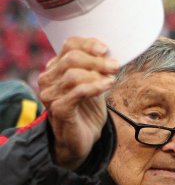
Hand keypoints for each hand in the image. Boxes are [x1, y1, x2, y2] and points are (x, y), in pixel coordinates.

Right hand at [38, 37, 119, 169]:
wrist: (81, 140)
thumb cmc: (87, 111)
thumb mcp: (94, 84)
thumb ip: (97, 69)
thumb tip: (111, 54)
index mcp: (55, 69)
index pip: (69, 45)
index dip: (88, 44)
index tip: (106, 49)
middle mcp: (48, 79)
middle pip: (71, 58)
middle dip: (97, 60)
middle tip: (114, 65)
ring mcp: (51, 95)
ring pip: (73, 74)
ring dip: (97, 73)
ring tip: (112, 78)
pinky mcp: (58, 109)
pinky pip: (78, 92)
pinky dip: (95, 86)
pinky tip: (107, 85)